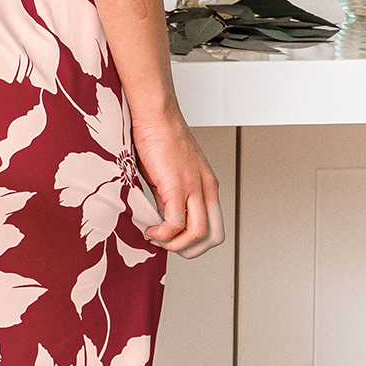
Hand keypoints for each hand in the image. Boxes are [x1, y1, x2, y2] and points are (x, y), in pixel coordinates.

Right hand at [128, 107, 224, 258]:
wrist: (156, 116)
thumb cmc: (160, 137)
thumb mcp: (171, 172)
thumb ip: (171, 196)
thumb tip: (162, 218)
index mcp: (207, 185)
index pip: (215, 225)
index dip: (196, 240)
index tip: (174, 239)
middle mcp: (206, 188)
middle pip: (213, 235)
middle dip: (190, 248)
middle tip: (169, 246)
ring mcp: (194, 188)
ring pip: (198, 233)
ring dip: (176, 244)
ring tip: (158, 238)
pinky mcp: (177, 187)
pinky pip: (175, 223)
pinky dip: (162, 233)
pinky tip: (151, 229)